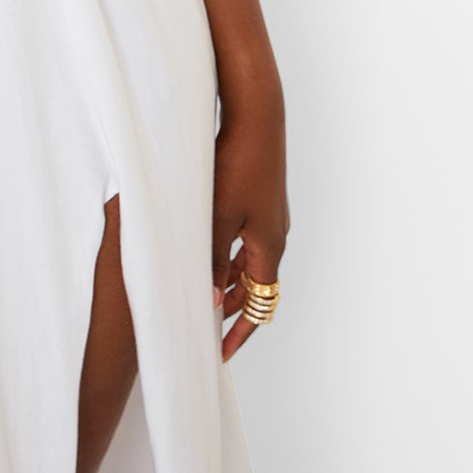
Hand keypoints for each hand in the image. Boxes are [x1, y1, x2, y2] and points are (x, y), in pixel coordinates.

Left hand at [211, 83, 288, 363]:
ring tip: (197, 294)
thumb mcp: (216, 217)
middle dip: (229, 311)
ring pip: (247, 264)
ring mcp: (270, 218)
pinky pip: (244, 241)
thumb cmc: (236, 165)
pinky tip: (201, 249)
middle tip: (201, 328)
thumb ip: (211, 259)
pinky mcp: (260, 200)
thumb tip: (205, 300)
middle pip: (253, 289)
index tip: (219, 355)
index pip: (257, 307)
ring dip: (225, 282)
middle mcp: (275, 236)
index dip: (239, 334)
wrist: (256, 118)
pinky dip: (225, 255)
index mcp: (269, 248)